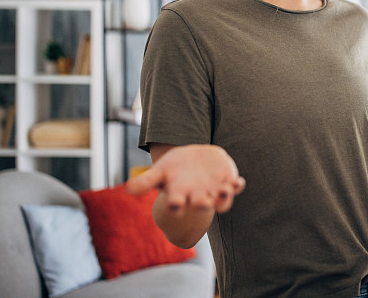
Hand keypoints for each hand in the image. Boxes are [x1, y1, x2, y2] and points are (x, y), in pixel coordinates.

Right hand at [126, 144, 245, 215]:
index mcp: (180, 196)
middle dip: (202, 204)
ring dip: (224, 197)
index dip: (176, 206)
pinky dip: (237, 186)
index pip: (177, 204)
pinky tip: (239, 182)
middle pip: (201, 204)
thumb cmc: (175, 169)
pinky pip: (235, 187)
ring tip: (224, 190)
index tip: (175, 205)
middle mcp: (198, 197)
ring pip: (221, 200)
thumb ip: (147, 181)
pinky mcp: (227, 182)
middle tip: (202, 202)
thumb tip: (128, 189)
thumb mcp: (161, 171)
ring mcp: (214, 191)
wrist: (196, 161)